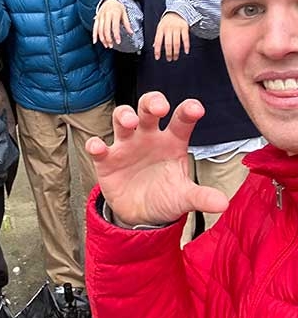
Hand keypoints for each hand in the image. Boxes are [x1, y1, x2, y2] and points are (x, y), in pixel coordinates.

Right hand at [86, 92, 228, 226]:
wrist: (141, 216)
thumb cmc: (166, 196)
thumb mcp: (184, 197)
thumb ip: (200, 197)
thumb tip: (223, 203)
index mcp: (172, 141)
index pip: (181, 120)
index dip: (187, 110)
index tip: (196, 108)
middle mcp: (149, 136)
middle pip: (148, 107)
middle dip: (152, 102)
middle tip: (159, 108)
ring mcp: (126, 145)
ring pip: (122, 117)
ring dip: (124, 115)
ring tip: (130, 122)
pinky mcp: (106, 160)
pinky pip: (98, 147)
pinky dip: (95, 145)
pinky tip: (97, 147)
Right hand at [92, 0, 132, 47]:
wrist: (109, 0)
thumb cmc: (118, 7)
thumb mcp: (124, 13)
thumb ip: (127, 24)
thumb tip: (131, 33)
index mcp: (114, 13)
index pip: (115, 26)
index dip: (116, 35)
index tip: (118, 42)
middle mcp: (106, 15)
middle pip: (106, 29)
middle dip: (108, 39)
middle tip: (111, 46)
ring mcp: (100, 17)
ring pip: (100, 30)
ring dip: (102, 39)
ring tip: (106, 45)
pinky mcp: (97, 18)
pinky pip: (94, 27)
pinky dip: (94, 35)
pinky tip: (95, 41)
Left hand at [153, 12, 189, 60]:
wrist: (177, 10)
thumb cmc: (167, 21)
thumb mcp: (160, 27)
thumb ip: (158, 36)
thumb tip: (155, 47)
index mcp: (161, 29)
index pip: (158, 41)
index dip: (157, 50)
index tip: (157, 58)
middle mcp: (168, 28)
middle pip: (168, 43)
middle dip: (168, 53)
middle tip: (169, 59)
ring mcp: (177, 28)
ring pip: (176, 42)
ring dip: (176, 52)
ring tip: (175, 57)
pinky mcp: (184, 27)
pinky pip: (186, 38)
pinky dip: (186, 46)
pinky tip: (186, 52)